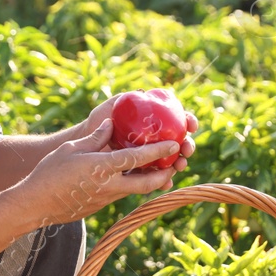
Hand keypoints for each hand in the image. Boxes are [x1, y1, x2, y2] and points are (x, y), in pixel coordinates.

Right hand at [8, 119, 181, 227]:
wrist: (36, 204)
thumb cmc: (49, 173)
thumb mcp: (71, 149)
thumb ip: (95, 138)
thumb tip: (111, 124)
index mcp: (102, 168)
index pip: (137, 158)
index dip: (158, 151)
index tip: (173, 144)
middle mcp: (109, 186)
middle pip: (146, 183)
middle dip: (164, 175)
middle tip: (175, 164)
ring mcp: (106, 199)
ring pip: (137, 191)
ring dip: (151, 181)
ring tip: (161, 171)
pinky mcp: (101, 206)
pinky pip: (123, 194)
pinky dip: (133, 185)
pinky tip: (134, 177)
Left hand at [82, 93, 199, 171]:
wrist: (85, 142)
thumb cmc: (98, 121)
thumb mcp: (112, 107)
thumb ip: (126, 99)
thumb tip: (142, 93)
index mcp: (154, 120)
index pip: (177, 118)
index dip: (188, 120)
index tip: (191, 125)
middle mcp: (155, 138)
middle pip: (179, 141)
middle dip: (188, 145)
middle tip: (186, 149)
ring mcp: (150, 156)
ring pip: (172, 160)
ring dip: (180, 163)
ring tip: (179, 166)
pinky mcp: (142, 171)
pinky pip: (156, 178)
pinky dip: (163, 181)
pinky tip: (166, 183)